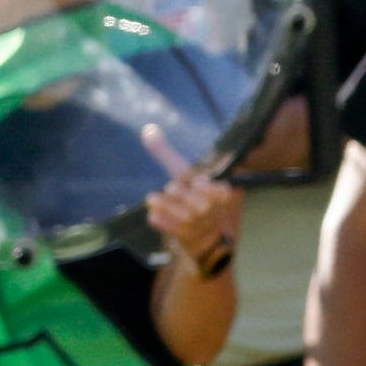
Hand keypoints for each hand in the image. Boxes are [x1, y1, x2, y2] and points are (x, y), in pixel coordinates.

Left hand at [141, 124, 240, 270]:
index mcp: (218, 190)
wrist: (201, 233)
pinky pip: (166, 225)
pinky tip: (154, 216)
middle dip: (177, 191)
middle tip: (173, 189)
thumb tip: (147, 129)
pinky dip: (158, 220)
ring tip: (153, 198)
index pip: (215, 187)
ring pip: (177, 211)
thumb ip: (165, 153)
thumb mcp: (183, 173)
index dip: (205, 185)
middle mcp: (209, 207)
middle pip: (189, 196)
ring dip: (162, 203)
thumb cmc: (189, 195)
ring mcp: (197, 223)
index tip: (199, 182)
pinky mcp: (184, 235)